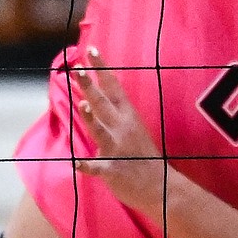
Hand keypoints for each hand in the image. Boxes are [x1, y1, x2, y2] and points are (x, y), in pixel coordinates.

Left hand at [72, 48, 168, 219]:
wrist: (160, 187)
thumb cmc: (141, 154)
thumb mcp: (131, 126)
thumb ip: (112, 111)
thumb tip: (89, 92)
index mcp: (127, 116)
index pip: (112, 86)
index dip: (101, 68)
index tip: (90, 50)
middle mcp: (122, 129)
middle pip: (103, 103)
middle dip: (90, 86)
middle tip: (78, 69)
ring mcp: (117, 149)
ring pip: (101, 131)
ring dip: (91, 119)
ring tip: (82, 105)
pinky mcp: (113, 170)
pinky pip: (98, 168)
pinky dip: (88, 167)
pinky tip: (78, 164)